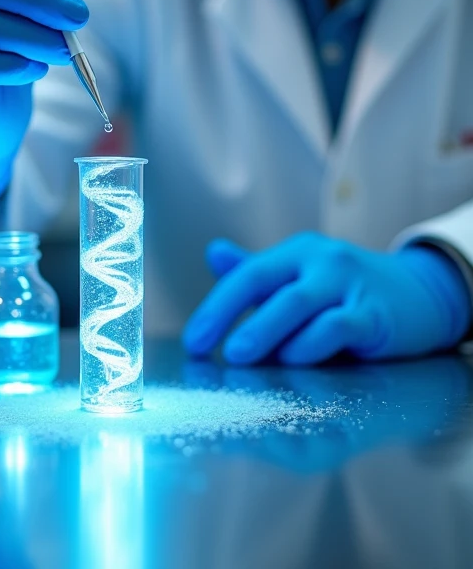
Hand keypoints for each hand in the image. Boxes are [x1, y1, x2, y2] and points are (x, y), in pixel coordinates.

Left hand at [182, 232, 470, 365]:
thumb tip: (213, 253)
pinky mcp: (376, 314)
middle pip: (266, 282)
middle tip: (210, 349)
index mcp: (295, 253)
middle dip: (231, 316)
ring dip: (267, 330)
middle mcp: (320, 261)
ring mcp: (349, 284)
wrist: (419, 294)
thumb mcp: (302, 277)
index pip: (247, 273)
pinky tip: (294, 359)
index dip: (217, 307)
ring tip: (241, 355)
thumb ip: (258, 272)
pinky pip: (339, 325)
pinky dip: (313, 342)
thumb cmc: (348, 291)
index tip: (194, 342)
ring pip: (299, 303)